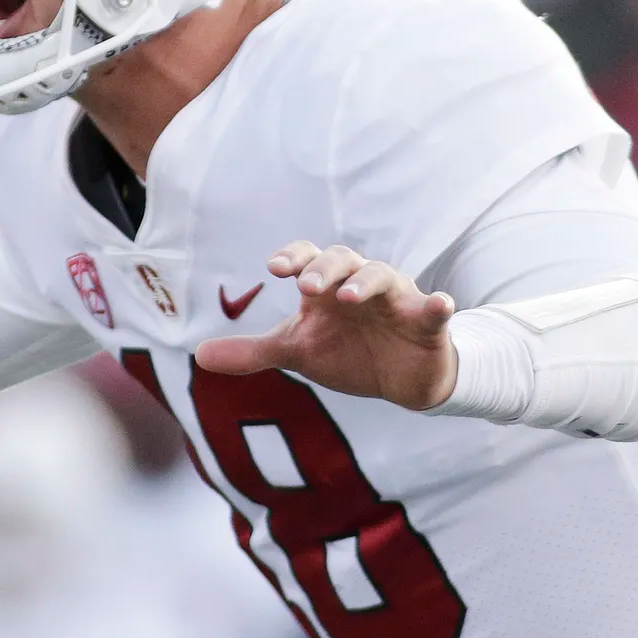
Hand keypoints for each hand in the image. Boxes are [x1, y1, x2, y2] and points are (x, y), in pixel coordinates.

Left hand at [192, 242, 457, 410]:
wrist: (401, 380)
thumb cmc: (347, 353)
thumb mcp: (298, 352)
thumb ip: (253, 352)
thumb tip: (198, 356)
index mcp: (328, 287)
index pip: (308, 259)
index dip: (294, 258)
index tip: (274, 268)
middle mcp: (361, 284)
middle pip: (343, 260)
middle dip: (324, 269)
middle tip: (306, 287)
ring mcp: (396, 300)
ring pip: (383, 277)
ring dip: (366, 283)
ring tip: (349, 297)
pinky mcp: (427, 321)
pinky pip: (433, 308)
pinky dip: (436, 305)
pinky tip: (439, 304)